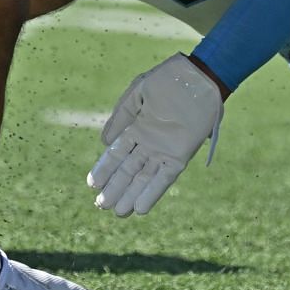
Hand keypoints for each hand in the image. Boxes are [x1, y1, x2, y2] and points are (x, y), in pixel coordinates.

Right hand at [87, 53, 223, 216]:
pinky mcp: (180, 156)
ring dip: (131, 195)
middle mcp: (149, 143)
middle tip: (101, 206)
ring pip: (144, 178)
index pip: (116, 154)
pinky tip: (140, 207)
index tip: (91, 184)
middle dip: (115, 188)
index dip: (104, 169)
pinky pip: (164, 178)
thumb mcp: (138, 94)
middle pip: (128, 170)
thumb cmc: (168, 79)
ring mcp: (164, 151)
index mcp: (137, 127)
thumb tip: (104, 142)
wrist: (198, 77)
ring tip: (118, 212)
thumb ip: (121, 117)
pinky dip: (153, 193)